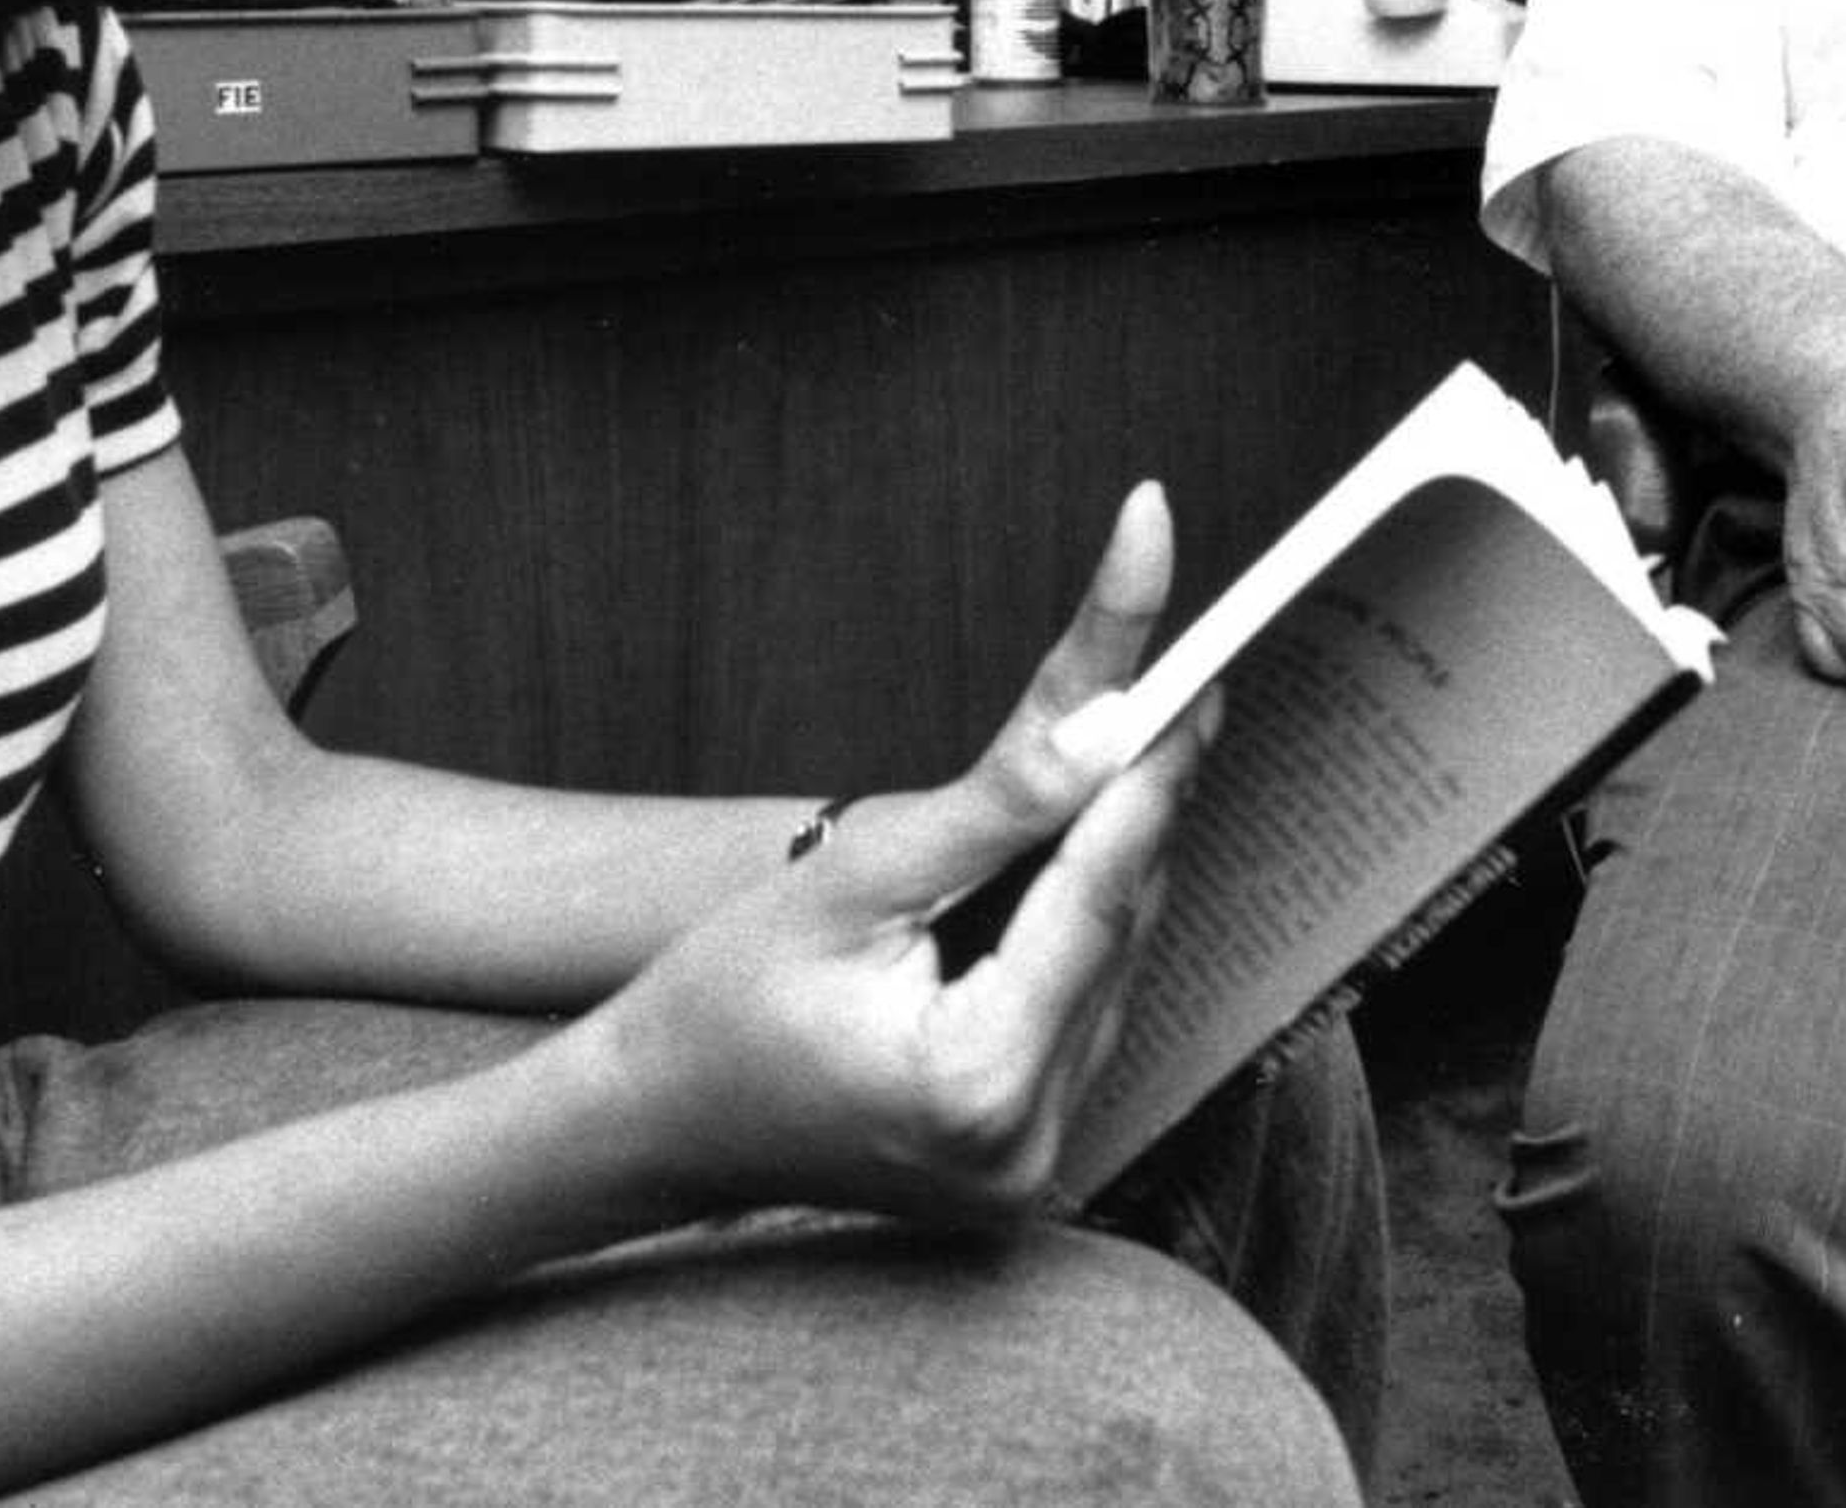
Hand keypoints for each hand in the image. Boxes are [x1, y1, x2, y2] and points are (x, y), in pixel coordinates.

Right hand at [567, 486, 1201, 1224]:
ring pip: (1109, 967)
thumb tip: (1108, 731)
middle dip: (1134, 807)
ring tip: (1114, 749)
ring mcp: (1033, 1164)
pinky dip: (1073, 928)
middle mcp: (1028, 1143)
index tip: (1192, 681)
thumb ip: (994, 808)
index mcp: (979, 1083)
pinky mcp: (1028, 1157)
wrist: (653, 1122)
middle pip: (1115, 932)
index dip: (1149, 778)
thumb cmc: (721, 999)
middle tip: (1174, 682)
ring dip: (1104, 863)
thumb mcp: (852, 878)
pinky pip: (1081, 1010)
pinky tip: (1056, 858)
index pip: (1099, 900)